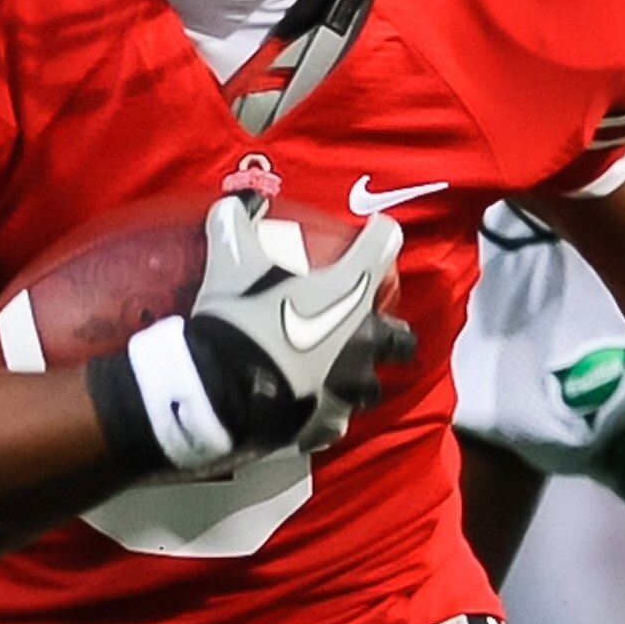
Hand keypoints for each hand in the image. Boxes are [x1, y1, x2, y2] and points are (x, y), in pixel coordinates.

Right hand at [185, 196, 416, 453]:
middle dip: (390, 332)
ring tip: (335, 373)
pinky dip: (325, 413)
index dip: (380, 235)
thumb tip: (236, 201)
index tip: (374, 235)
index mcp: (351, 288)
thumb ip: (235, 224)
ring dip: (358, 377)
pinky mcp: (330, 422)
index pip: (384, 245)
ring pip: (372, 385)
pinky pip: (336, 419)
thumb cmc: (239, 316)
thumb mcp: (230, 257)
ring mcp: (350, 385)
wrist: (223, 390)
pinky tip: (308, 408)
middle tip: (365, 326)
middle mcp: (365, 337)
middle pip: (401, 336)